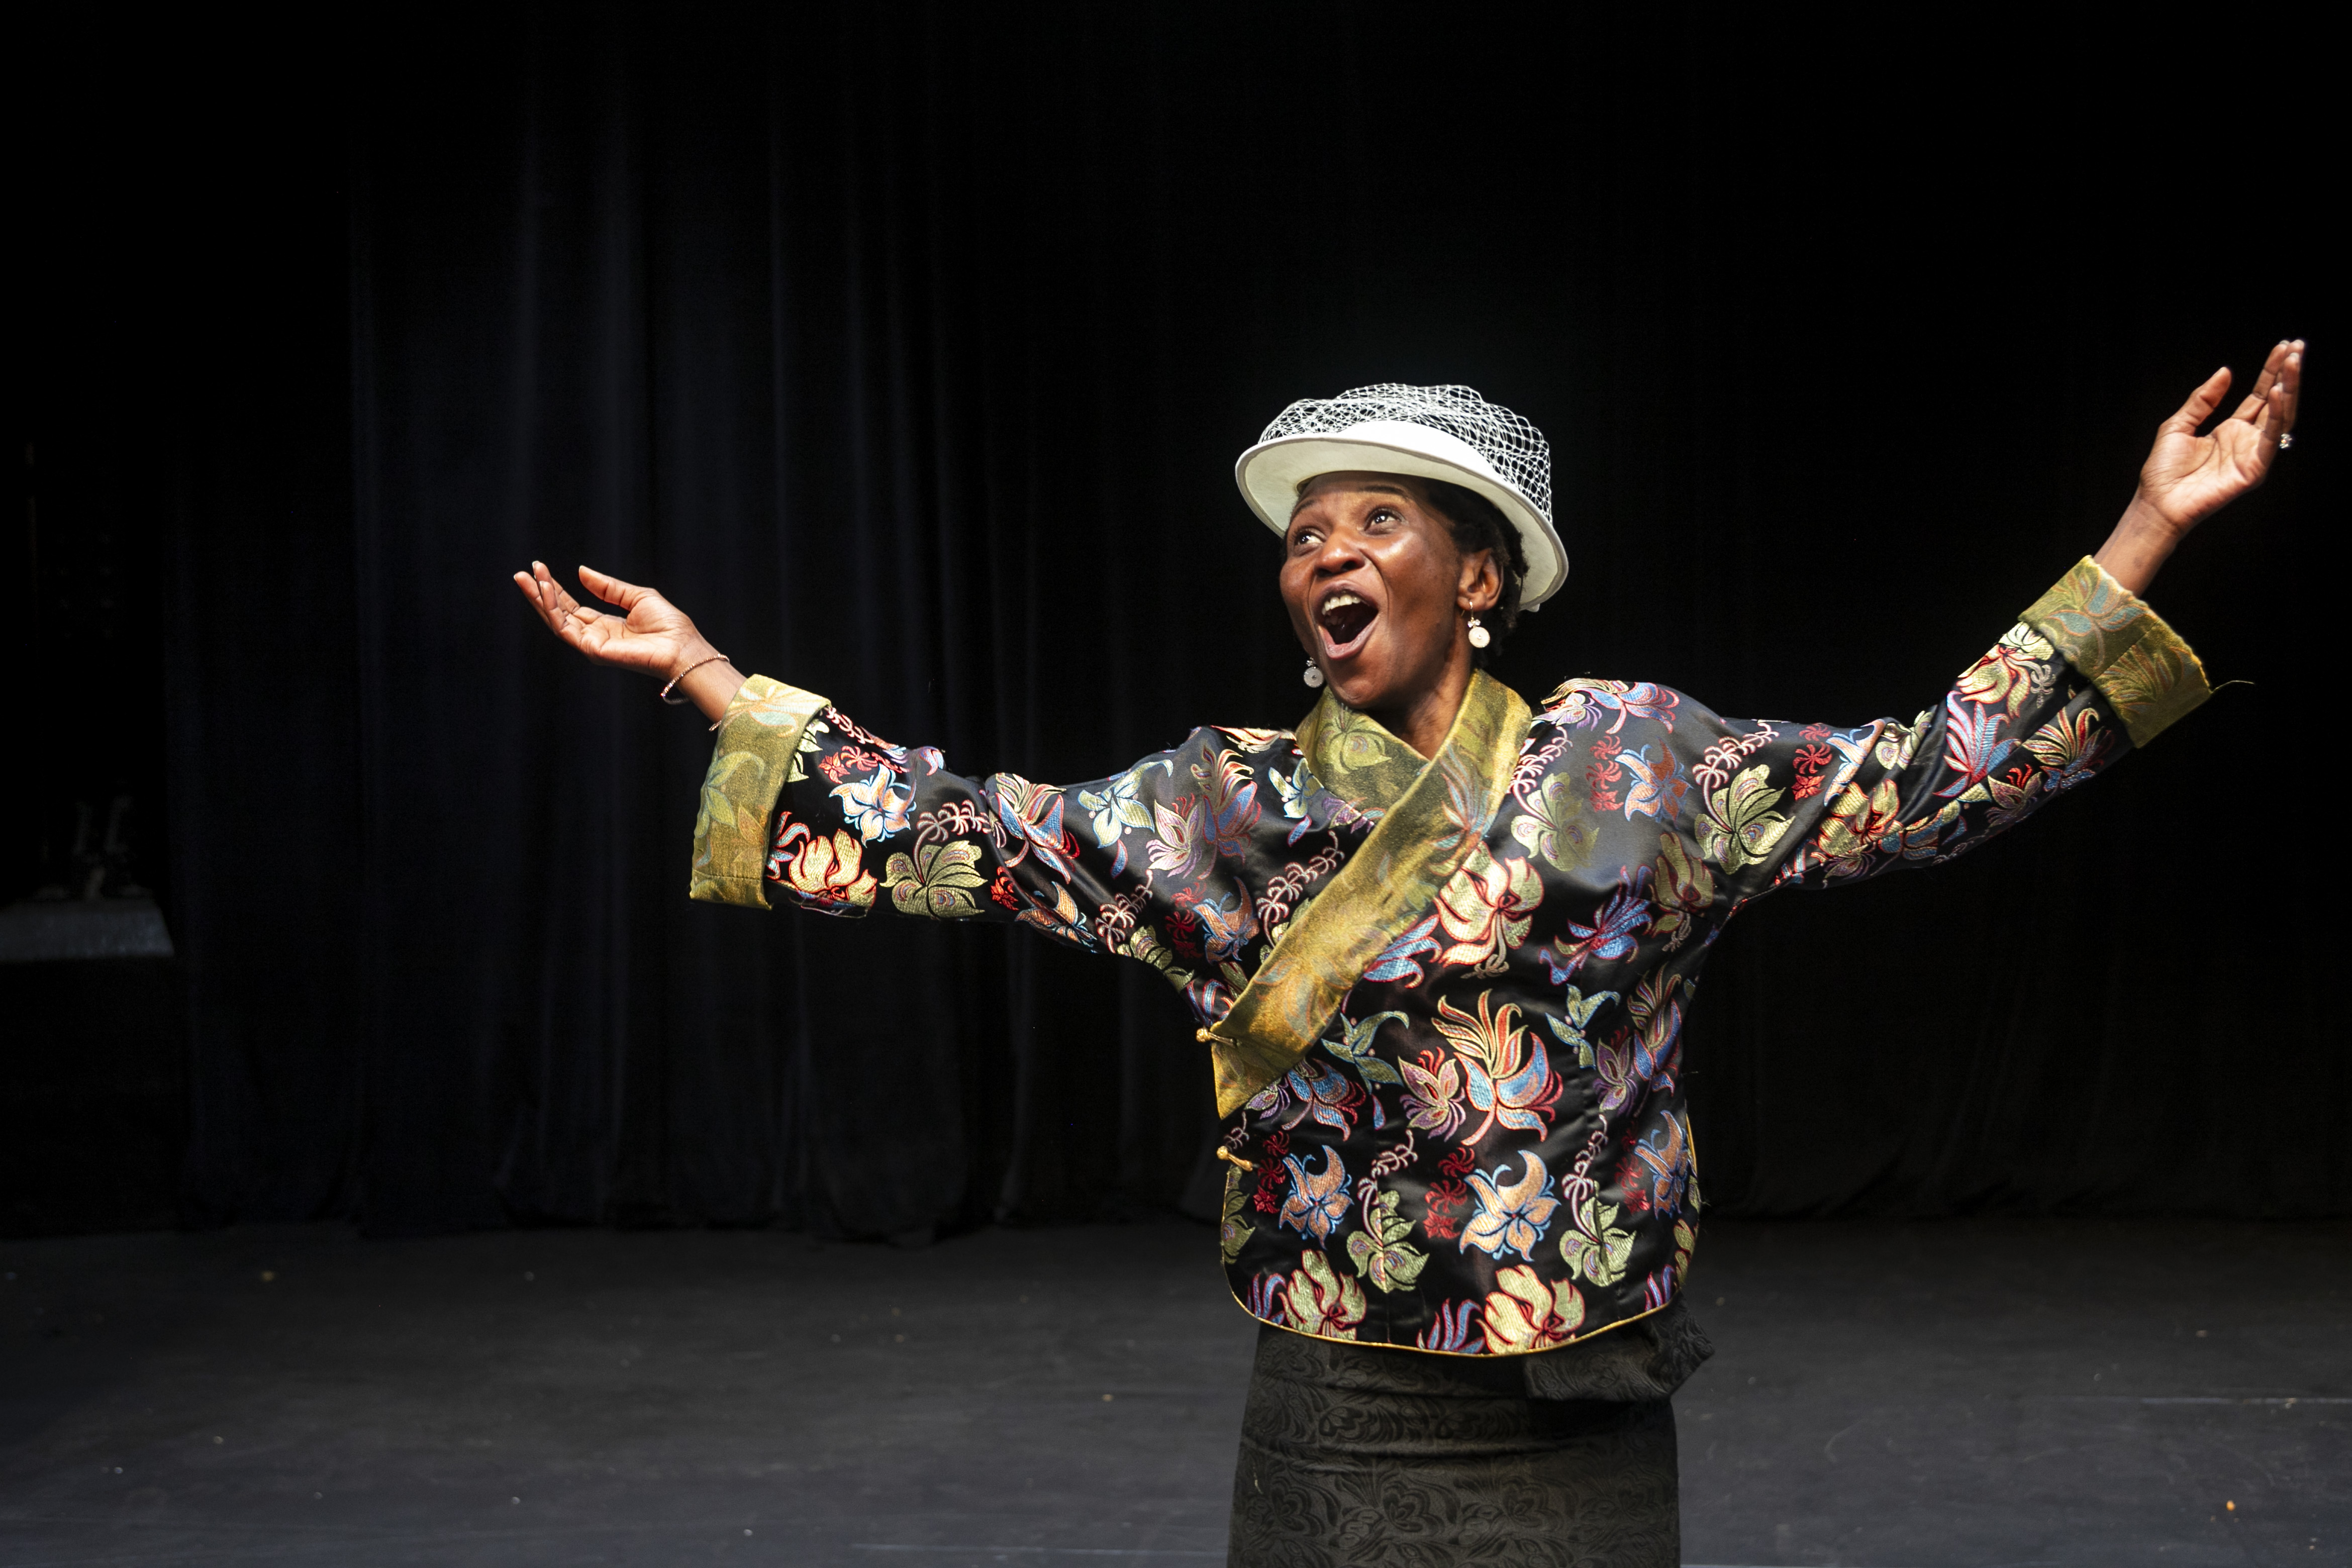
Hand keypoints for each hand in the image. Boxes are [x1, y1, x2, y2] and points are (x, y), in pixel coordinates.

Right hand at [512, 562, 746, 718]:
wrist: (682, 646)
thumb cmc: (668, 625)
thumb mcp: (635, 596)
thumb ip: (607, 586)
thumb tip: (581, 571)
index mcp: (605, 625)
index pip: (572, 607)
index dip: (555, 589)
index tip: (540, 569)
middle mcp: (595, 636)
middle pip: (559, 614)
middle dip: (539, 594)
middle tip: (523, 573)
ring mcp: (591, 645)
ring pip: (557, 622)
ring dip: (540, 599)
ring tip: (527, 579)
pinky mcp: (592, 651)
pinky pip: (565, 629)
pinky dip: (553, 610)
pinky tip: (546, 592)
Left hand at [2096, 339, 2304, 592]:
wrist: (2157, 503)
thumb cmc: (2163, 470)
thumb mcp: (2179, 424)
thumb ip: (2203, 399)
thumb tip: (2226, 371)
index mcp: (2230, 430)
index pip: (2259, 396)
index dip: (2271, 371)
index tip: (2283, 346)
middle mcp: (2247, 440)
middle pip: (2275, 402)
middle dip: (2287, 374)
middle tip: (2297, 346)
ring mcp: (2253, 455)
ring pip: (2280, 416)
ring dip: (2289, 388)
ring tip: (2292, 361)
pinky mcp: (2254, 469)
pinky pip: (2270, 439)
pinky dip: (2276, 415)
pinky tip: (2278, 392)